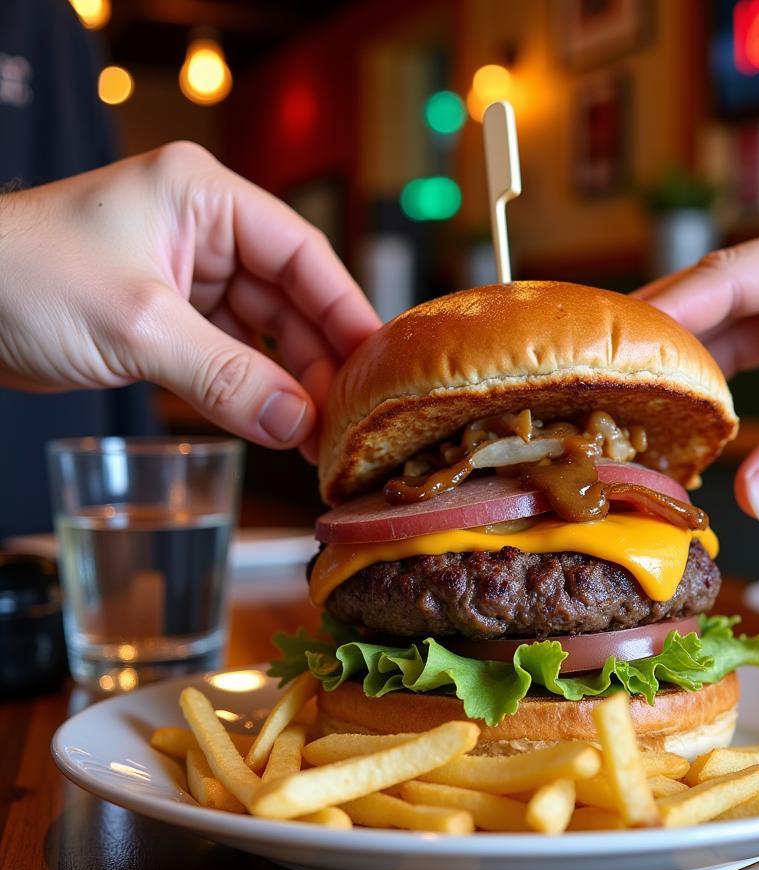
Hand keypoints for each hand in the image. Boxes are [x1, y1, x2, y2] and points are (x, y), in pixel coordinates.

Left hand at [0, 142, 380, 461]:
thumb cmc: (18, 277)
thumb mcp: (137, 327)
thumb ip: (225, 378)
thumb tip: (296, 425)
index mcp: (203, 198)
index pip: (302, 253)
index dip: (346, 310)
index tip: (377, 366)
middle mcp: (203, 233)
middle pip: (290, 300)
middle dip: (317, 361)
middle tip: (345, 420)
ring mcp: (186, 278)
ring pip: (262, 335)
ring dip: (286, 384)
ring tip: (315, 436)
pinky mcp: (167, 319)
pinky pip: (227, 358)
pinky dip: (248, 392)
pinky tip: (274, 426)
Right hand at [635, 205, 758, 519]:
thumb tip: (750, 495)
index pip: (723, 278)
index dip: (660, 316)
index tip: (607, 353)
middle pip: (708, 298)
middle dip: (656, 343)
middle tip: (597, 385)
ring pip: (718, 328)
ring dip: (679, 368)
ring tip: (627, 406)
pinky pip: (743, 352)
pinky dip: (712, 385)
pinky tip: (682, 415)